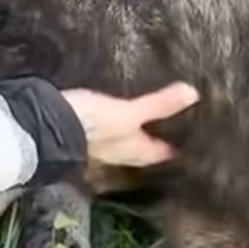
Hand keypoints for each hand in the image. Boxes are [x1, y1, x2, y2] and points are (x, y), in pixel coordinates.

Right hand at [62, 82, 199, 167]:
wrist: (47, 123)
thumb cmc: (92, 124)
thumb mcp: (129, 113)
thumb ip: (159, 105)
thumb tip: (193, 94)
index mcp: (138, 152)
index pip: (166, 153)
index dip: (183, 146)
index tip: (200, 136)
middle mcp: (124, 151)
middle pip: (149, 145)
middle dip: (163, 135)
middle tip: (183, 119)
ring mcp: (107, 141)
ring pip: (133, 135)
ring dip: (144, 126)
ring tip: (160, 110)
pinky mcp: (92, 128)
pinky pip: (117, 125)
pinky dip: (126, 118)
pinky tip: (127, 106)